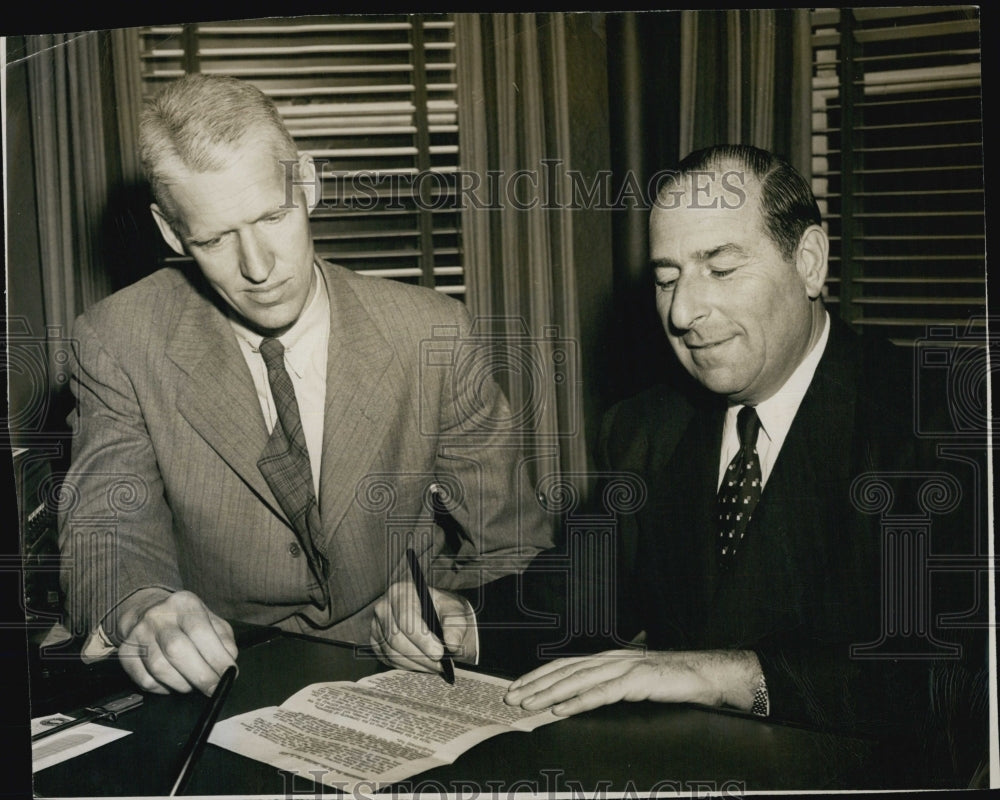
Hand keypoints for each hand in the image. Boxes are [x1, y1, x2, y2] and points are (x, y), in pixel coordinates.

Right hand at [117, 589, 237, 695]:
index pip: (200, 631)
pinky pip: (144, 680)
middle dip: (200, 675)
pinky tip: (172, 683)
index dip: (216, 657)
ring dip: (182, 684)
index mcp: (184, 603)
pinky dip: (162, 688)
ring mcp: (138, 633)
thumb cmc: (187, 622)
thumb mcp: (210, 621)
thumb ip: (223, 640)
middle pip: (177, 650)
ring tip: (193, 684)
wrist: (148, 611)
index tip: (229, 674)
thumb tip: (228, 666)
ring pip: (159, 668)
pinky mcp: (125, 652)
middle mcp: (158, 615)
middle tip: (214, 689)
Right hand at [370, 581, 474, 673]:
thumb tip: (452, 644)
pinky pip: (388, 660)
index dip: (422, 639)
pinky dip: (408, 666)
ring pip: (392, 652)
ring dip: (416, 664)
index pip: (406, 619)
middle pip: (396, 638)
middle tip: (440, 665)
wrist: (436, 616)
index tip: (439, 653)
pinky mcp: (376, 642)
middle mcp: (384, 607)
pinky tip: (423, 665)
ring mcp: (377, 626)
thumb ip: (455, 625)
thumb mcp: (454, 611)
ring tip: (435, 667)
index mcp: (401, 592)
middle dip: (421, 656)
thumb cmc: (443, 610)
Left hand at [503, 649, 760, 715]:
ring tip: (529, 704)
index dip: (539, 676)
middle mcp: (612, 659)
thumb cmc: (673, 681)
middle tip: (511, 698)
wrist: (708, 674)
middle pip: (564, 671)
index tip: (517, 688)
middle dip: (535, 685)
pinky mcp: (638, 681)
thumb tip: (581, 699)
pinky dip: (579, 701)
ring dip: (549, 693)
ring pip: (578, 681)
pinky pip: (603, 693)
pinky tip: (563, 708)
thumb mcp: (635, 682)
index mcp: (608, 659)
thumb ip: (610, 686)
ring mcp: (625, 668)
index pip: (564, 665)